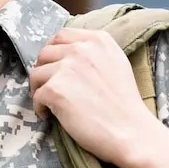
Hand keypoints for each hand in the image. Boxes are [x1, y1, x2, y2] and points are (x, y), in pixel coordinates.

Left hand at [29, 28, 168, 167]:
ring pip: (36, 73)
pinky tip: (51, 116)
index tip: (53, 66)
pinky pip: (36, 96)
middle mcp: (81, 49)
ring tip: (50, 104)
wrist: (132, 132)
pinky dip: (40, 107)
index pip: (61, 36)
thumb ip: (93, 53)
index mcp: (98, 40)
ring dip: (39, 89)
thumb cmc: (124, 105)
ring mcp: (67, 68)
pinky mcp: (56, 89)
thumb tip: (65, 53)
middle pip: (45, 53)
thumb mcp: (116, 64)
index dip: (53, 51)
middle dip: (44, 70)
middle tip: (49, 88)